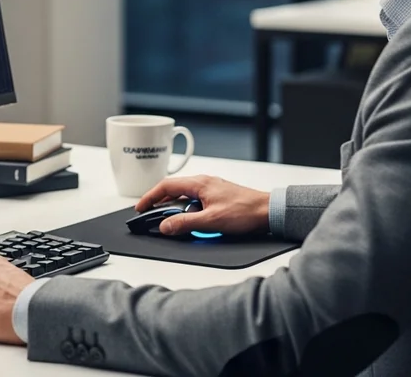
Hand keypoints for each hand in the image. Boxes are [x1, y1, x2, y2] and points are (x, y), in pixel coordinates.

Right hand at [136, 175, 269, 235]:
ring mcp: (211, 189)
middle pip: (173, 190)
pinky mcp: (218, 197)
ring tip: (168, 222)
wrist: (270, 211)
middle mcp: (204, 183)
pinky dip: (186, 210)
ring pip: (184, 197)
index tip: (140, 208)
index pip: (166, 186)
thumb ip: (185, 224)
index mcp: (199, 184)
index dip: (150, 197)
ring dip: (174, 208)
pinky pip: (195, 201)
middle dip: (159, 203)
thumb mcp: (211, 221)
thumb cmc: (246, 211)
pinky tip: (189, 221)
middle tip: (149, 216)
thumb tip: (165, 226)